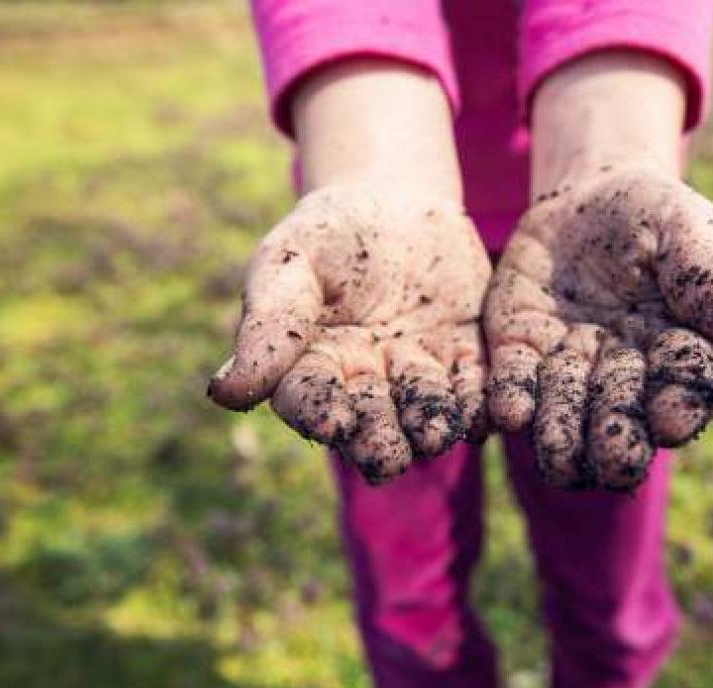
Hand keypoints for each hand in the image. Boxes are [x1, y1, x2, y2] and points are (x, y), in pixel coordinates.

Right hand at [208, 186, 490, 482]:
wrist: (397, 204)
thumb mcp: (291, 264)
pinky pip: (477, 386)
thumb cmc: (329, 235)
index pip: (309, 398)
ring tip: (435, 435)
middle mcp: (367, 384)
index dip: (319, 412)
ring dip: (431, 425)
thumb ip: (269, 325)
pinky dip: (482, 402)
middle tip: (388, 457)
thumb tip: (224, 395)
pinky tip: (488, 415)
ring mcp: (419, 374)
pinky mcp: (466, 358)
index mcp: (313, 366)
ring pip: (425, 410)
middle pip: (371, 419)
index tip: (331, 423)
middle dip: (379, 439)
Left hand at [484, 166, 712, 490]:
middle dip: (620, 441)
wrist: (585, 195)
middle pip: (623, 416)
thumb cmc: (656, 216)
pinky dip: (512, 400)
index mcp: (678, 349)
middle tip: (618, 463)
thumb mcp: (689, 232)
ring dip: (563, 438)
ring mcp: (569, 366)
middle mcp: (624, 372)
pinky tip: (510, 413)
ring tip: (560, 461)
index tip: (674, 422)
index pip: (684, 385)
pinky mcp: (520, 350)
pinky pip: (515, 382)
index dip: (681, 405)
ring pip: (566, 413)